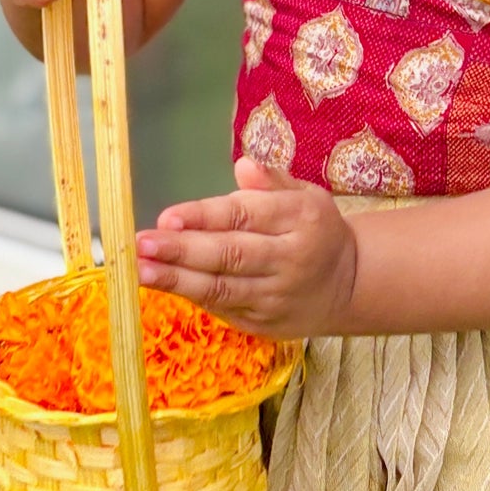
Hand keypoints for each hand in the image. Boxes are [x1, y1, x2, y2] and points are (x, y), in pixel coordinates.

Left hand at [135, 158, 357, 337]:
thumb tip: (243, 166)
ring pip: (222, 289)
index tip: (166, 218)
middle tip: (141, 246)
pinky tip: (163, 285)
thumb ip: (272, 181)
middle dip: (182, 252)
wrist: (350, 284)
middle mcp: (290, 259)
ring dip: (177, 281)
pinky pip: (224, 308)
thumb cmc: (314, 229)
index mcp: (301, 217)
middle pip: (230, 256)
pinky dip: (193, 297)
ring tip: (140, 271)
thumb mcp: (305, 195)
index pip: (245, 216)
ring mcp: (277, 296)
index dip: (203, 217)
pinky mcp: (266, 324)